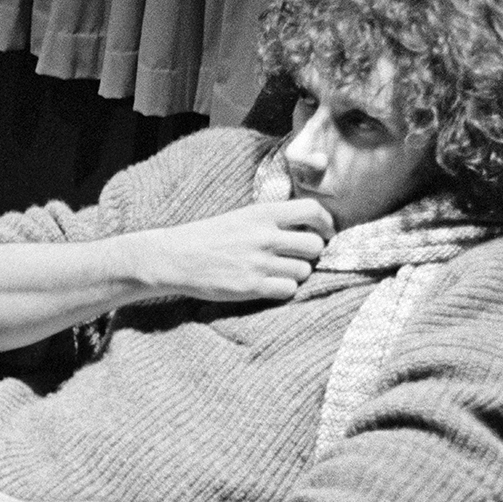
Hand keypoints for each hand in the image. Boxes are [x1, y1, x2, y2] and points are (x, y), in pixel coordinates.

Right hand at [152, 199, 333, 302]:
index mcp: (262, 213)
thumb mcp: (241, 216)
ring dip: (296, 273)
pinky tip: (269, 284)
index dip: (326, 223)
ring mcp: (259, 263)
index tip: (325, 232)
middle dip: (312, 253)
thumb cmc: (208, 237)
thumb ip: (272, 219)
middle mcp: (264, 236)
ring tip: (278, 271)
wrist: (176, 258)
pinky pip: (288, 290)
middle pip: (315, 246)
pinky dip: (283, 289)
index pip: (312, 211)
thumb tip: (309, 229)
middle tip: (299, 257)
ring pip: (304, 271)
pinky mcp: (251, 287)